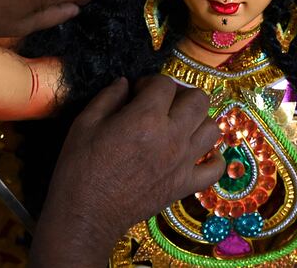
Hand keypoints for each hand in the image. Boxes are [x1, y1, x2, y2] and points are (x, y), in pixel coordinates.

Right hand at [30, 76, 224, 266]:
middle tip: (163, 104)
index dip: (150, 82)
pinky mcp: (185, 185)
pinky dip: (213, 159)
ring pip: (212, 128)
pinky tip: (198, 154)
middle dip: (181, 94)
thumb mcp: (84, 124)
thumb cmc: (80, 168)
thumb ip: (108, 97)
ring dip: (199, 121)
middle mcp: (171, 136)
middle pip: (199, 99)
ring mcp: (182, 162)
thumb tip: (124, 82)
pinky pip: (215, 169)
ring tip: (179, 126)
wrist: (87, 214)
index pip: (165, 83)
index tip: (137, 92)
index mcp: (145, 117)